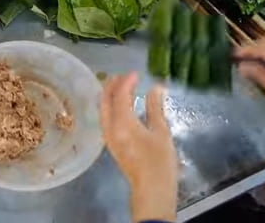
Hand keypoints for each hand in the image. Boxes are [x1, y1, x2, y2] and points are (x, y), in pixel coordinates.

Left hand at [101, 73, 177, 221]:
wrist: (151, 190)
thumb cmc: (159, 162)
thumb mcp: (161, 132)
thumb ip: (155, 108)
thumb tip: (156, 87)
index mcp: (122, 123)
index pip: (120, 95)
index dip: (127, 82)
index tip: (136, 73)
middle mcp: (110, 128)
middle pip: (105, 101)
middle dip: (112, 86)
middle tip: (123, 76)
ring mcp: (108, 137)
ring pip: (103, 110)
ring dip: (110, 96)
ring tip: (121, 86)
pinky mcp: (111, 144)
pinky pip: (106, 118)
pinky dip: (111, 107)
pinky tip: (122, 106)